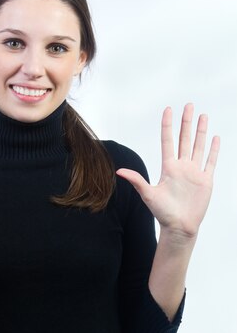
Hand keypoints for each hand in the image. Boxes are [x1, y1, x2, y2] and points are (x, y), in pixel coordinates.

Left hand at [116, 103, 219, 237]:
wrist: (179, 227)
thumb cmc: (162, 213)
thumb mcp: (148, 194)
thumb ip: (136, 180)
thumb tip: (118, 171)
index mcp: (168, 168)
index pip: (168, 141)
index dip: (168, 125)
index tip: (168, 110)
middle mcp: (182, 167)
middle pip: (185, 139)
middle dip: (187, 122)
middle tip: (189, 105)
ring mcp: (194, 173)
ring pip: (198, 146)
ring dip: (201, 131)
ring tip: (203, 115)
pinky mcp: (205, 180)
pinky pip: (210, 161)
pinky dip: (213, 149)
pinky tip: (215, 137)